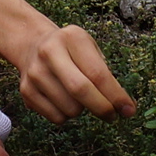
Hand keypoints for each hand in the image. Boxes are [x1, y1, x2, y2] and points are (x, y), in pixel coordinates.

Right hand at [16, 22, 136, 122]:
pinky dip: (67, 116)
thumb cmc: (71, 50)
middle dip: (102, 108)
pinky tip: (65, 101)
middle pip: (80, 90)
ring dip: (83, 110)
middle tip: (112, 115)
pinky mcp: (26, 91)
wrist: (33, 45)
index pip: (98, 73)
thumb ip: (105, 73)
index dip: (116, 95)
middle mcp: (49, 52)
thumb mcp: (90, 49)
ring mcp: (35, 72)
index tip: (129, 110)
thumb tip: (123, 106)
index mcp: (72, 38)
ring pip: (69, 109)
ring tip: (80, 98)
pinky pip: (56, 118)